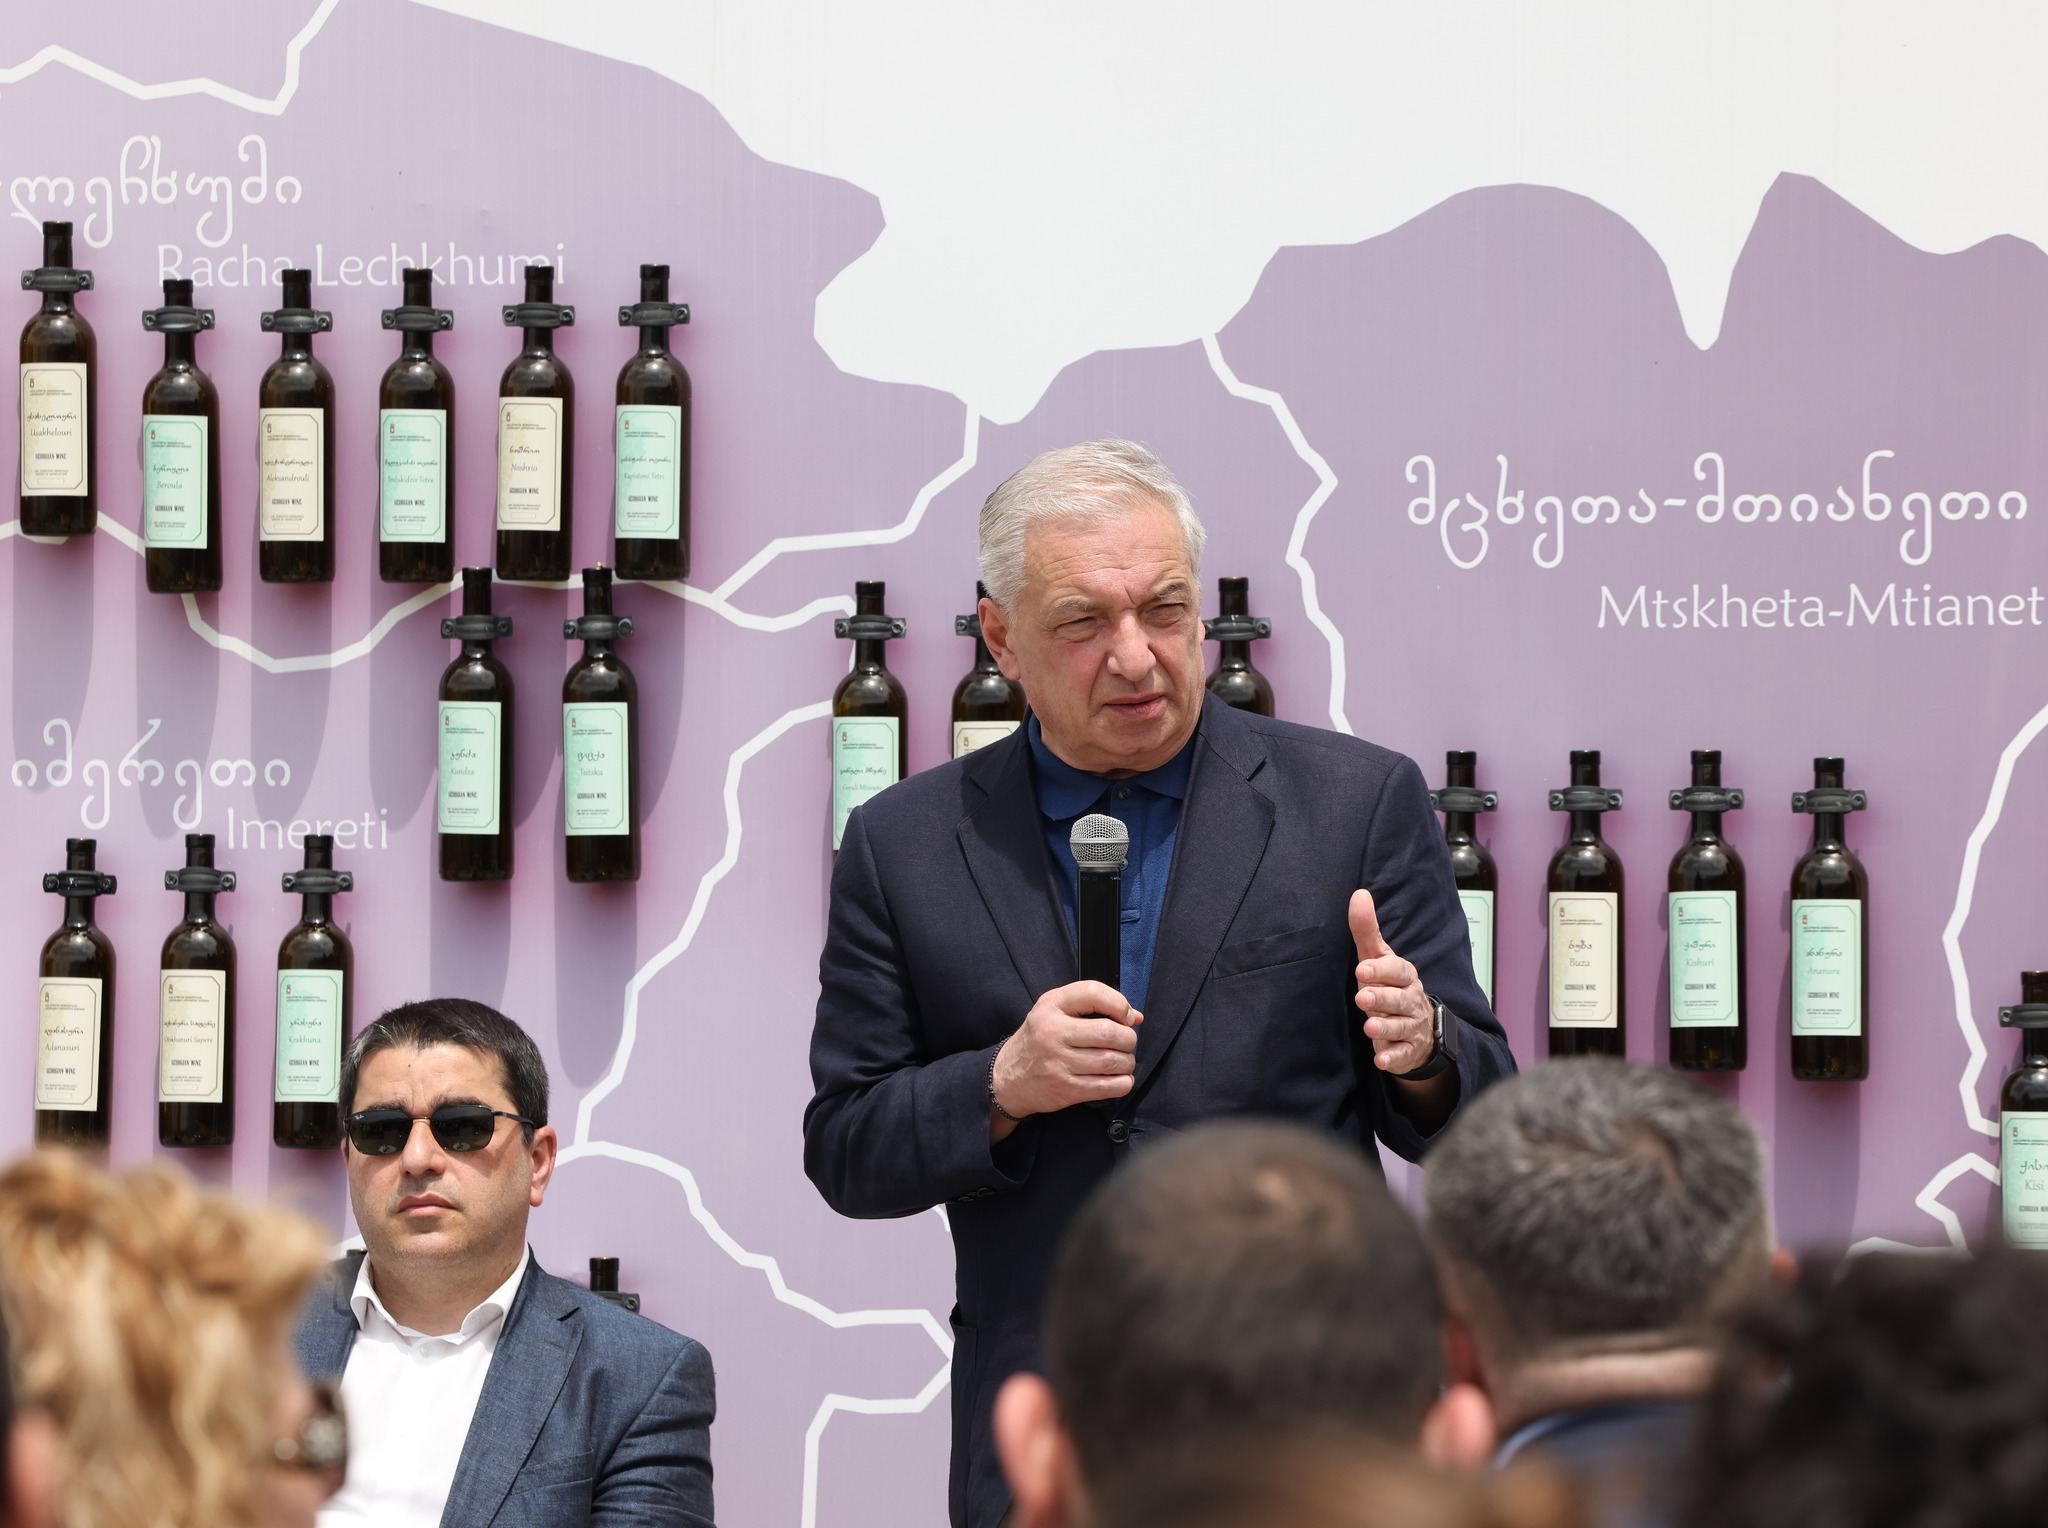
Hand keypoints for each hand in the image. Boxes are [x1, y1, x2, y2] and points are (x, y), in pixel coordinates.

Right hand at [991, 982, 1142, 1123]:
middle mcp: (1053, 1032)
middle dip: (1129, 1039)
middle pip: (1109, 1032)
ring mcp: (1058, 1062)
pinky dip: (1123, 1083)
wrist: (1007, 1078)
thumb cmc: (1038, 1041)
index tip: (1126, 1017)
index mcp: (1051, 1006)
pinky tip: (1119, 1079)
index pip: (1093, 993)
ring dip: (1128, 1062)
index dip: (1119, 1004)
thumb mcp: (1054, 1011)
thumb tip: (1136, 1017)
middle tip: (1126, 1043)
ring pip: (1113, 1061)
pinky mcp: (1066, 1089)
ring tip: (1122, 1061)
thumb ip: (1093, 1007)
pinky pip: (1109, 1087)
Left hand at [1350, 888, 1434, 1074]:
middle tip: (1362, 998)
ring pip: (1401, 1026)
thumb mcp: (1377, 958)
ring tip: (1370, 1027)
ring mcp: (1412, 1026)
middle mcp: (1411, 999)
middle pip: (1399, 999)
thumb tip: (1359, 894)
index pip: (1396, 970)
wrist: (1419, 1027)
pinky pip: (1403, 1054)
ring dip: (1386, 1027)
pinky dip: (1394, 1058)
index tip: (1362, 970)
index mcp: (1404, 975)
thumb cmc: (1390, 986)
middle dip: (1382, 998)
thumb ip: (1367, 930)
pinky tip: (1381, 1061)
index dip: (1380, 970)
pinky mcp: (1409, 1049)